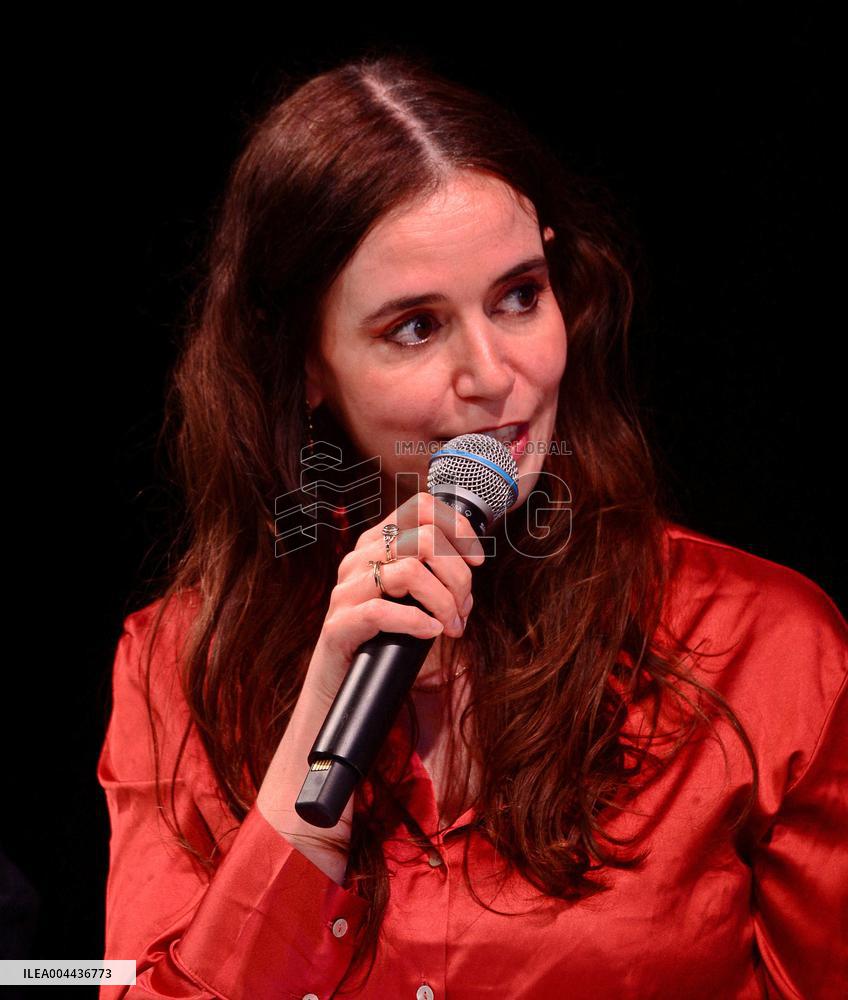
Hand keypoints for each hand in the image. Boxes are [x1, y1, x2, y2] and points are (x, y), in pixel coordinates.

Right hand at [302, 491, 484, 704]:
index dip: (456, 528)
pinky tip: (431, 632)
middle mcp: (359, 559)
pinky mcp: (339, 625)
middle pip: (425, 540)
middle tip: (464, 608)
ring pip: (410, 572)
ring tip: (452, 626)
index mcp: (376, 544)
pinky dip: (417, 621)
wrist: (339, 685)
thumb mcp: (410, 596)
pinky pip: (382, 611)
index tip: (475, 559)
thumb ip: (432, 573)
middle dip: (458, 576)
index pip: (420, 508)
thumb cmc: (383, 639)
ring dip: (444, 601)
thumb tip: (470, 565)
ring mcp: (346, 591)